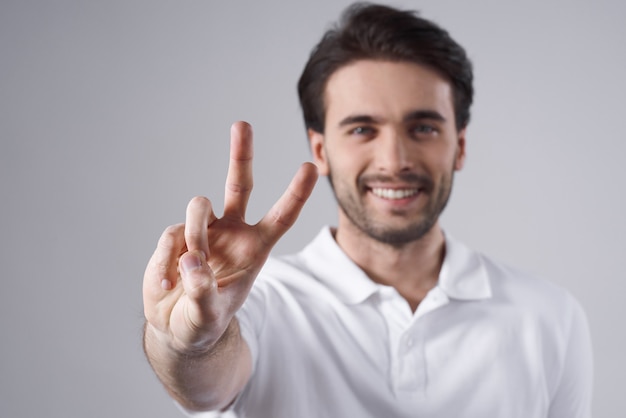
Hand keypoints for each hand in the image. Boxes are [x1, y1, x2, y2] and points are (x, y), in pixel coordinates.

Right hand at [143, 121, 317, 352]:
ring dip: (193, 235)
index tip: (309, 165)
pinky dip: (166, 260)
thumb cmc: (203, 322)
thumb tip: (192, 260)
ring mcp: (203, 231)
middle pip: (239, 184)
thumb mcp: (207, 318)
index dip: (295, 192)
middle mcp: (232, 231)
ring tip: (188, 268)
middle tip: (242, 124)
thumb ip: (203, 294)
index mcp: (254, 248)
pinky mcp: (175, 235)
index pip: (281, 217)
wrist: (175, 326)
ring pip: (198, 205)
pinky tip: (168, 283)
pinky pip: (170, 234)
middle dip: (241, 154)